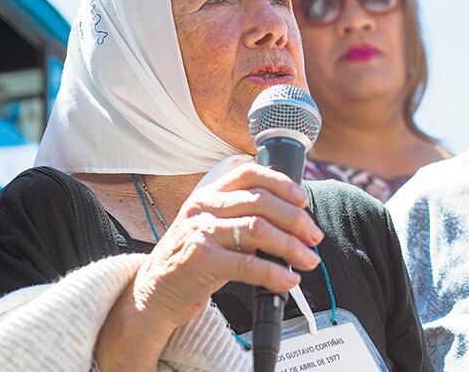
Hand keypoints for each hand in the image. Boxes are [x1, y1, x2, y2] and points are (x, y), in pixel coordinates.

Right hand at [96, 163, 322, 368]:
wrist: (153, 294)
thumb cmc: (191, 262)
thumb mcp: (213, 230)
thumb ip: (243, 221)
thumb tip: (293, 224)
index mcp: (209, 195)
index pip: (250, 174)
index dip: (282, 183)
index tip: (304, 200)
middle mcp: (203, 207)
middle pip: (260, 202)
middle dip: (296, 219)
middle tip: (314, 237)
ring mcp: (199, 232)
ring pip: (257, 229)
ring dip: (290, 246)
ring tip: (308, 259)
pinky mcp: (198, 260)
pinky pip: (247, 264)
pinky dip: (274, 273)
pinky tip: (288, 280)